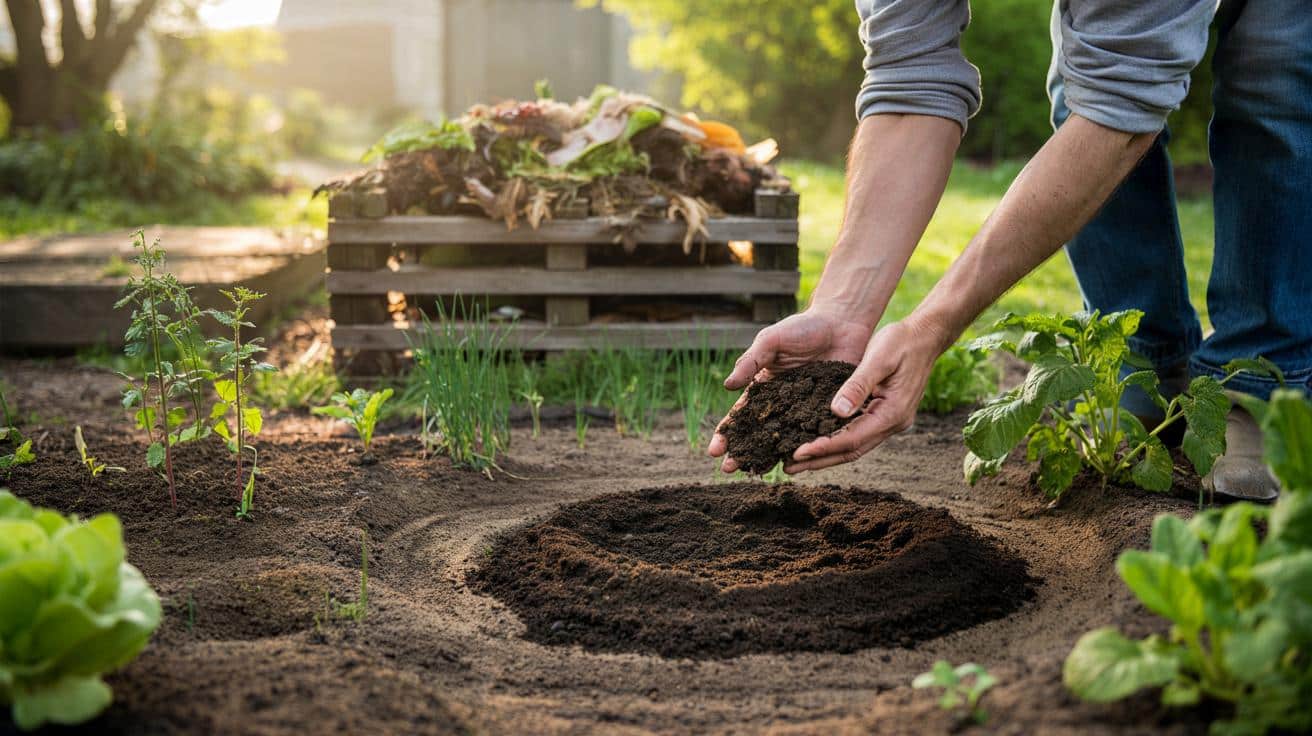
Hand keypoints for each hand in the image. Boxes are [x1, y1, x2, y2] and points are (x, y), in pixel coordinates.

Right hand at [706, 308, 875, 471]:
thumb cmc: (803, 328)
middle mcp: (782, 403)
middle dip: (742, 451)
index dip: (727, 432)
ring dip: (769, 456)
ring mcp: (804, 410)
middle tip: (729, 469)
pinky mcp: (828, 412)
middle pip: (758, 433)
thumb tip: (727, 386)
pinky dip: (805, 450)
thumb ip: (750, 362)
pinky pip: (814, 434)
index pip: (741, 414)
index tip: (714, 450)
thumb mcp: (771, 341)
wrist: (842, 322)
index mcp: (764, 387)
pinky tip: (795, 464)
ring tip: (756, 472)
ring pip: (784, 439)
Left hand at [786, 318, 945, 471]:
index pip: (852, 439)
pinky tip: (817, 439)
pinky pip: (858, 432)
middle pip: (852, 450)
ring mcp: (891, 420)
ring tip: (797, 460)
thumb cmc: (902, 341)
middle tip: (789, 467)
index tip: (797, 452)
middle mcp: (894, 422)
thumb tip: (837, 411)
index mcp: (893, 412)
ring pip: (855, 445)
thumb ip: (858, 385)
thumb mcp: (878, 358)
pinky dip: (836, 439)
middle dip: (820, 460)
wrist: (926, 335)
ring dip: (826, 454)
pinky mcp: (885, 413)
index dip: (824, 447)